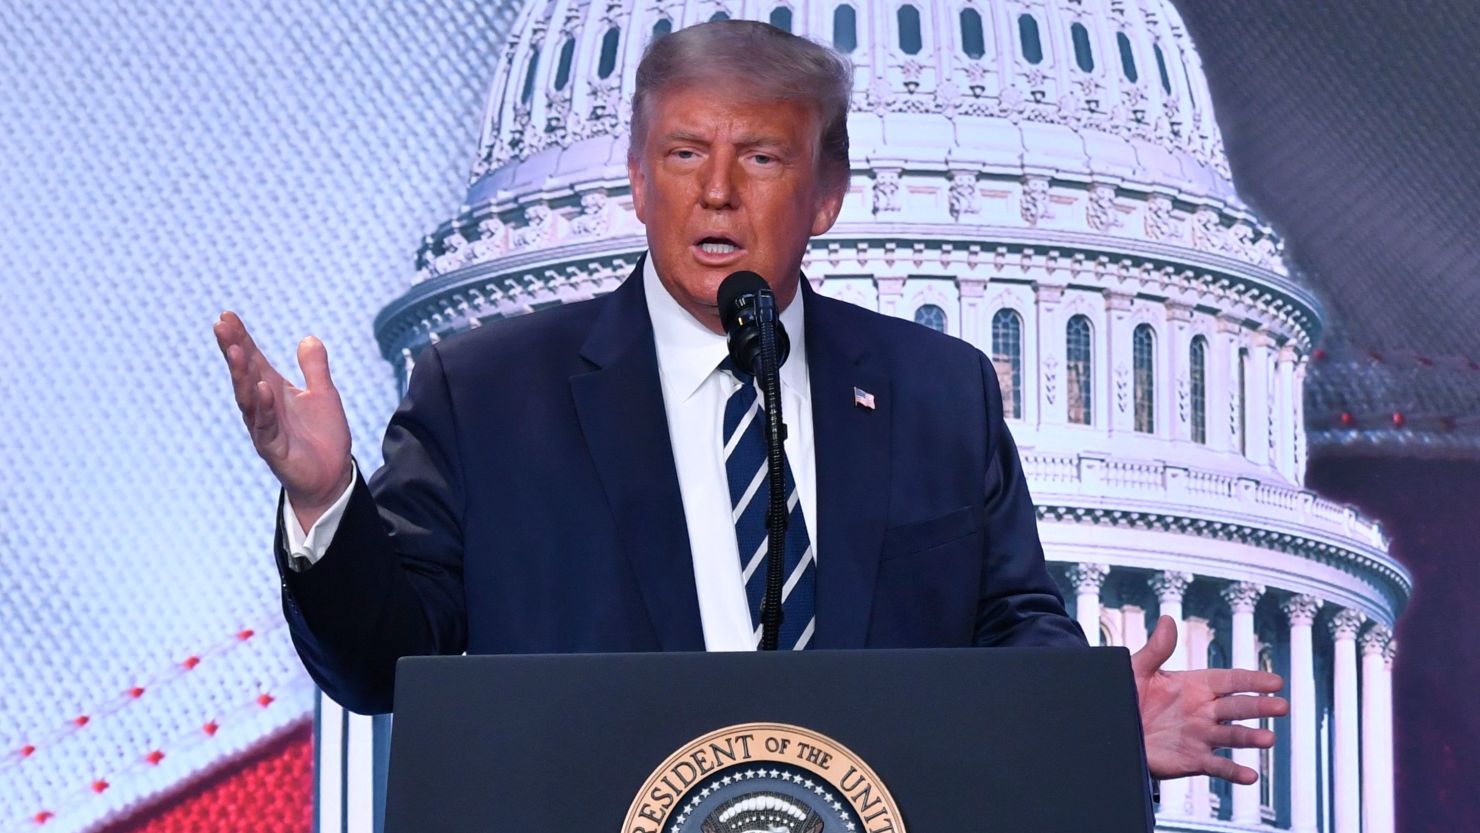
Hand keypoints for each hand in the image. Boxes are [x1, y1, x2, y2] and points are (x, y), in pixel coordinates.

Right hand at [214, 311, 352, 527]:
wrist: (332, 475)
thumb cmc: (322, 436)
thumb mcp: (323, 394)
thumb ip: (314, 368)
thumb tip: (308, 338)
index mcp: (274, 391)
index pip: (253, 360)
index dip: (240, 338)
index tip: (226, 315)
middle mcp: (263, 407)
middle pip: (244, 374)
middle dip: (232, 349)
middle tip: (221, 325)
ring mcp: (265, 427)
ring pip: (247, 398)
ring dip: (241, 374)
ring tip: (235, 350)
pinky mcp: (273, 448)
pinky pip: (265, 426)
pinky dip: (264, 406)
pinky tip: (263, 387)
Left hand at [1131, 615, 1288, 782]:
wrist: (1112, 730)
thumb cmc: (1126, 697)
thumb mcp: (1137, 671)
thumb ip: (1156, 650)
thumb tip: (1168, 620)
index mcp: (1195, 686)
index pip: (1230, 680)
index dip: (1252, 680)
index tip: (1275, 681)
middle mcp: (1203, 711)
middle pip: (1237, 707)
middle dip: (1259, 706)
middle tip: (1281, 706)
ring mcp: (1201, 736)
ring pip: (1232, 736)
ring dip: (1251, 738)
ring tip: (1268, 739)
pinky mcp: (1193, 760)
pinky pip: (1217, 766)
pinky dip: (1234, 772)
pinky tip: (1250, 775)